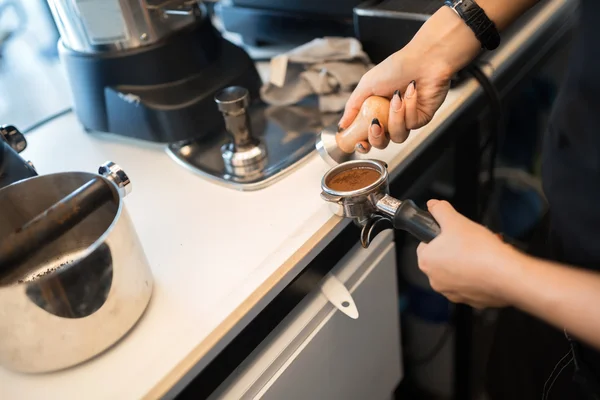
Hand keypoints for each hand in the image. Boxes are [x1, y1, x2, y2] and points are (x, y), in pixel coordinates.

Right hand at [338, 47, 452, 152]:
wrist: (424, 59)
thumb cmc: (395, 67)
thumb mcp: (366, 85)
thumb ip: (353, 107)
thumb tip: (341, 126)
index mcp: (376, 112)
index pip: (367, 136)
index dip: (363, 144)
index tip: (360, 143)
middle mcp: (391, 118)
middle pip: (382, 143)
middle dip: (377, 137)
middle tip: (376, 123)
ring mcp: (407, 119)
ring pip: (398, 136)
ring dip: (395, 118)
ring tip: (396, 98)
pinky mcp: (422, 118)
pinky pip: (412, 124)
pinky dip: (410, 107)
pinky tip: (410, 91)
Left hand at [416, 199, 517, 308]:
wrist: (506, 275)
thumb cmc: (479, 250)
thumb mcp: (456, 220)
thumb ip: (440, 210)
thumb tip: (433, 205)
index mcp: (427, 261)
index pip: (425, 244)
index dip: (439, 236)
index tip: (451, 233)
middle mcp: (435, 280)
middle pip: (442, 258)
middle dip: (455, 248)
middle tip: (470, 240)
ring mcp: (452, 293)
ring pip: (458, 271)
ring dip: (467, 261)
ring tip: (482, 251)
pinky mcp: (471, 301)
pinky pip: (472, 284)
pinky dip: (478, 276)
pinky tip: (488, 266)